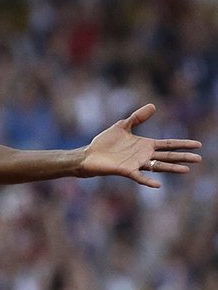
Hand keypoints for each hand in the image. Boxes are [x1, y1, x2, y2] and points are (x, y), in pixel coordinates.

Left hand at [82, 104, 201, 186]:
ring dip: (172, 168)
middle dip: (183, 157)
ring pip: (158, 166)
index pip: (168, 144)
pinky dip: (148, 180)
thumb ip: (137, 117)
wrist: (89, 155)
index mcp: (145, 145)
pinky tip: (158, 184)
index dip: (183, 144)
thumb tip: (153, 105)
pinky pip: (139, 177)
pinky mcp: (126, 171)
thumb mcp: (122, 126)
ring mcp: (136, 164)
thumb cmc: (105, 142)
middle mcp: (144, 155)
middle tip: (199, 158)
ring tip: (186, 170)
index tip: (198, 144)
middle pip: (168, 156)